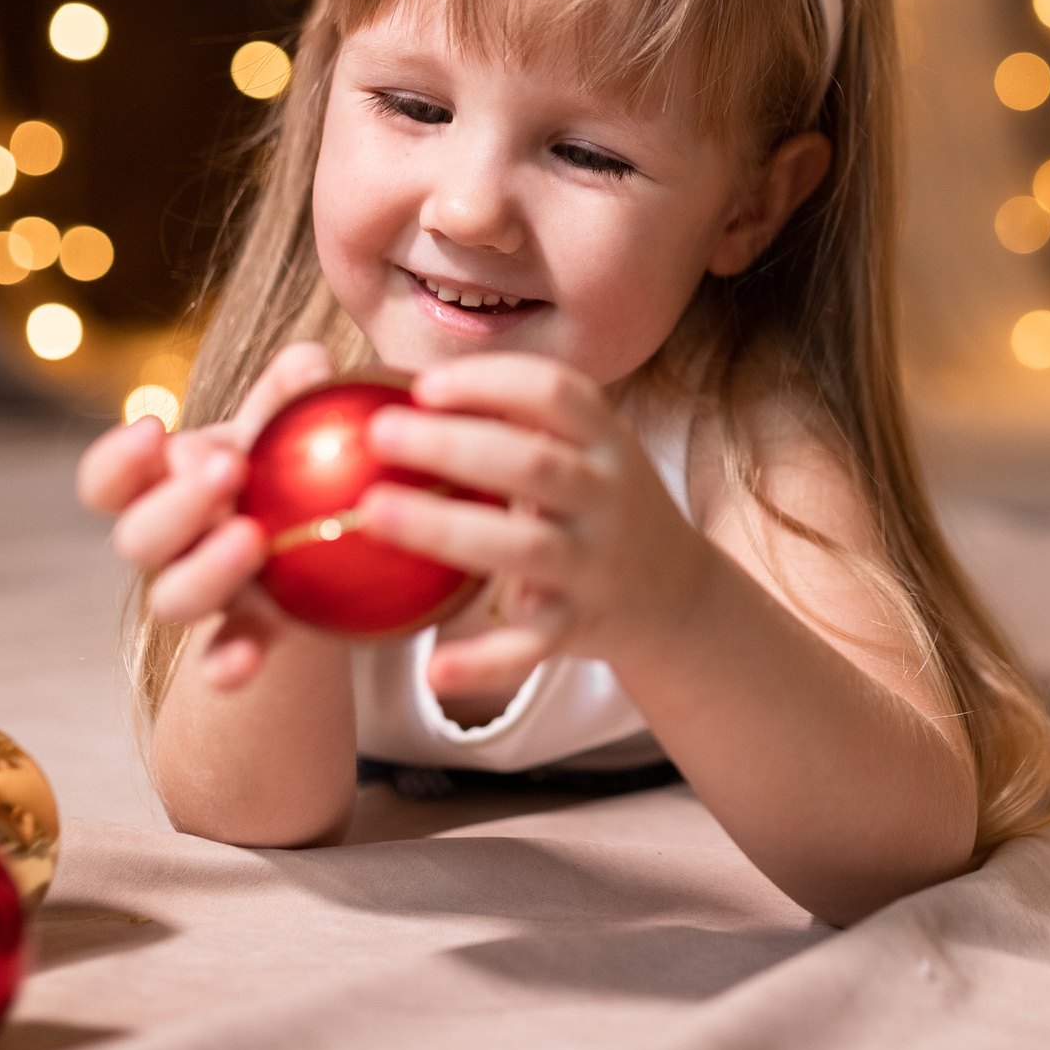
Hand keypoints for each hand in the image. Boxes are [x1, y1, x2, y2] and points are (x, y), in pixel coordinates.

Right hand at [75, 342, 336, 687]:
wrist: (318, 535)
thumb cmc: (280, 461)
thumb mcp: (283, 421)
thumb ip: (293, 387)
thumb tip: (312, 364)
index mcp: (163, 483)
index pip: (106, 480)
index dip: (116, 459)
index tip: (151, 428)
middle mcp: (169, 542)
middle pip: (136, 539)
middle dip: (177, 504)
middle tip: (228, 468)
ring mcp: (202, 591)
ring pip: (169, 601)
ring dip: (204, 572)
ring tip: (253, 537)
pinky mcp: (245, 632)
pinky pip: (220, 658)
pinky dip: (227, 663)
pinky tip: (248, 661)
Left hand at [359, 354, 708, 696]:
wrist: (675, 591)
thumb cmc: (594, 500)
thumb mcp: (582, 445)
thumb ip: (515, 417)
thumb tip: (398, 382)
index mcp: (605, 439)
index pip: (555, 392)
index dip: (490, 382)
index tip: (423, 385)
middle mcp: (607, 495)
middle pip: (533, 464)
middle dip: (454, 445)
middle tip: (379, 433)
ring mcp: (595, 562)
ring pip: (525, 548)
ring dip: (447, 529)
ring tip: (374, 513)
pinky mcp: (580, 625)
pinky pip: (531, 647)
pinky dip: (484, 663)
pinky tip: (432, 668)